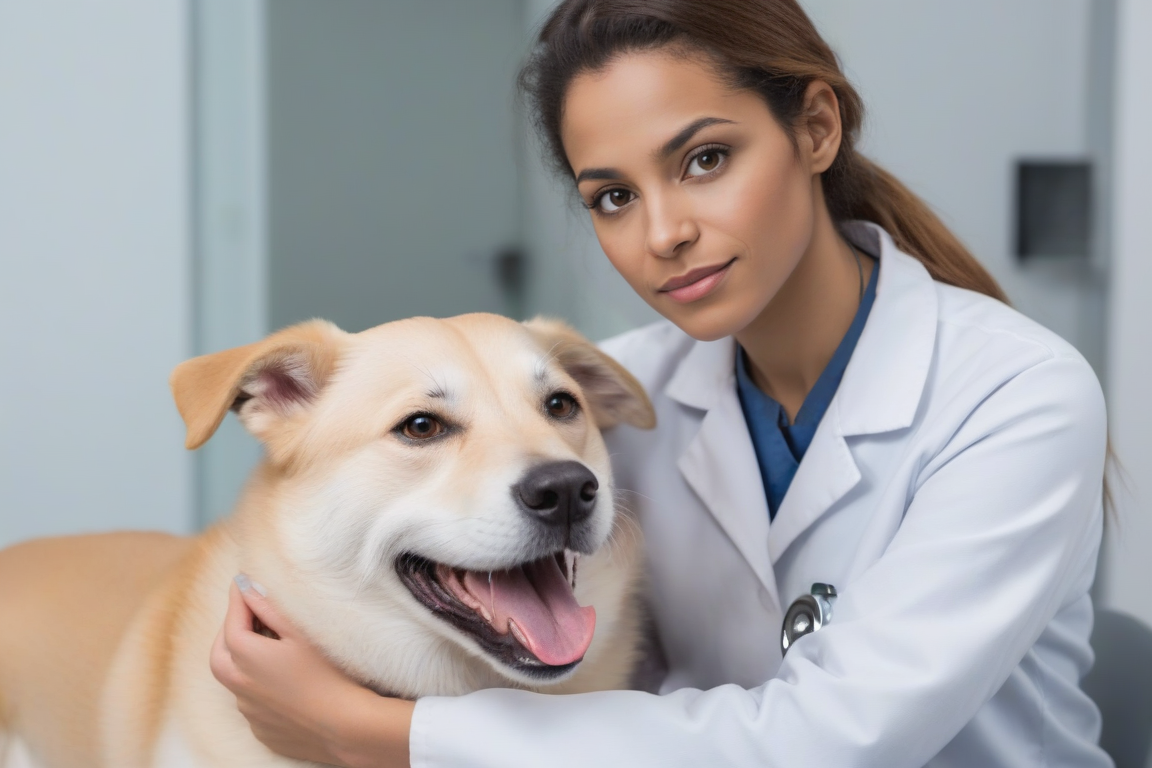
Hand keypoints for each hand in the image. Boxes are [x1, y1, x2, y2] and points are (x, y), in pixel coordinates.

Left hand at [210, 575, 413, 767]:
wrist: (346, 727)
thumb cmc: (327, 673)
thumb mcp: (300, 632)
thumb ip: (269, 606)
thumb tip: (247, 585)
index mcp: (245, 656)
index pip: (231, 620)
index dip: (238, 600)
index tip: (241, 583)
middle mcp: (239, 686)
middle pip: (220, 654)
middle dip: (228, 632)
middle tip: (245, 616)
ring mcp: (249, 712)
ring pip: (236, 681)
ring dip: (243, 663)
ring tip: (267, 650)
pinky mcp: (262, 731)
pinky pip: (253, 705)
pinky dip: (260, 690)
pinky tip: (283, 684)